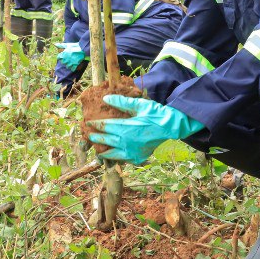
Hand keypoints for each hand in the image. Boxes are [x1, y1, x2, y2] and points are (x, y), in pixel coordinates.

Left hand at [56, 42, 85, 70]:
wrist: (83, 49)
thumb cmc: (75, 46)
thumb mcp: (68, 45)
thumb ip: (61, 45)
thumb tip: (55, 44)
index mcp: (64, 54)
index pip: (58, 57)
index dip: (60, 57)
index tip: (62, 56)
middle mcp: (66, 59)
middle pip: (63, 62)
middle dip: (64, 61)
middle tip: (67, 60)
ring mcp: (71, 62)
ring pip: (67, 66)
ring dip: (68, 65)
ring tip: (70, 64)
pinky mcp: (75, 64)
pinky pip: (72, 69)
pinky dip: (72, 68)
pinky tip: (73, 67)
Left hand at [87, 96, 204, 164]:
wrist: (171, 126)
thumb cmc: (155, 114)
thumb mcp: (139, 104)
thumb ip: (121, 102)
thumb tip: (105, 98)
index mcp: (126, 128)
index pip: (105, 126)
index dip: (95, 124)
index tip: (88, 123)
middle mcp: (126, 142)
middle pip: (106, 141)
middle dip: (96, 138)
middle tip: (89, 136)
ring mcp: (132, 151)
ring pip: (113, 154)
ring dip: (104, 153)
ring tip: (98, 153)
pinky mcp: (138, 157)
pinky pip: (124, 160)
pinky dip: (117, 159)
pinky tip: (114, 157)